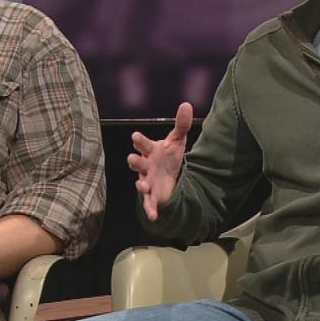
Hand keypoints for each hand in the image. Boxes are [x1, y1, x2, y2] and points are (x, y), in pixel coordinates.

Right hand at [127, 102, 191, 220]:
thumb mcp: (177, 141)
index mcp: (150, 151)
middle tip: (132, 158)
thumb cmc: (168, 157)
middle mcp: (145, 165)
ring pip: (140, 182)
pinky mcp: (151, 196)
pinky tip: (154, 216)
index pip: (142, 144)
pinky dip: (150, 210)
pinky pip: (149, 203)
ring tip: (142, 185)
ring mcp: (146, 181)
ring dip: (140, 184)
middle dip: (134, 161)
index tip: (135, 136)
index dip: (139, 140)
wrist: (169, 177)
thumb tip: (187, 104)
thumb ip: (181, 124)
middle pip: (137, 162)